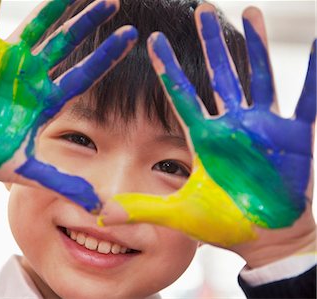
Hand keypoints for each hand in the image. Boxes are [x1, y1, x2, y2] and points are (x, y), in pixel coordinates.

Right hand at [0, 0, 136, 211]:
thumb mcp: (26, 172)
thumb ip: (62, 182)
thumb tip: (99, 206)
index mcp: (46, 100)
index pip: (84, 73)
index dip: (107, 56)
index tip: (131, 37)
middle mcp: (32, 75)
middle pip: (67, 43)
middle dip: (89, 21)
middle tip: (114, 1)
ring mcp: (7, 60)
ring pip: (37, 26)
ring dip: (56, 6)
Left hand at [100, 4, 315, 260]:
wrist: (263, 237)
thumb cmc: (222, 223)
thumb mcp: (178, 214)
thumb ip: (141, 210)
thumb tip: (100, 217)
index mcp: (204, 139)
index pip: (181, 95)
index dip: (167, 68)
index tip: (152, 40)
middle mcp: (232, 125)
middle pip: (220, 74)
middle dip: (212, 42)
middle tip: (203, 8)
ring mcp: (264, 127)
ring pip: (258, 76)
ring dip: (256, 45)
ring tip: (252, 11)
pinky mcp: (294, 136)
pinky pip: (308, 99)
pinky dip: (315, 73)